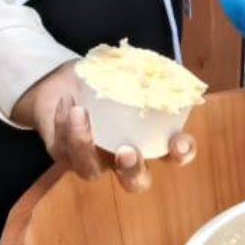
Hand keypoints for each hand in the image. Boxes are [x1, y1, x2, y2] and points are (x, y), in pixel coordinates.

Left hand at [13, 62, 194, 193]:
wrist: (67, 84)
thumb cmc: (105, 80)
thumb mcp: (124, 71)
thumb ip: (139, 70)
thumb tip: (153, 63)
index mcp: (149, 140)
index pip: (173, 155)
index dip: (181, 154)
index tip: (179, 142)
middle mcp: (123, 158)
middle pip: (135, 181)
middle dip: (133, 171)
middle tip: (127, 151)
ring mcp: (93, 160)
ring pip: (91, 170)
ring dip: (85, 144)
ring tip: (80, 113)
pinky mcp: (64, 155)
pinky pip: (63, 147)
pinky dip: (64, 123)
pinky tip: (67, 102)